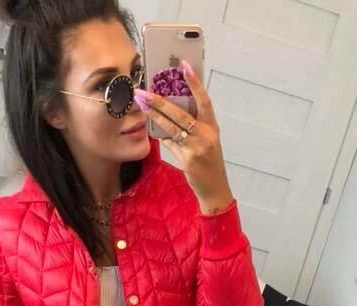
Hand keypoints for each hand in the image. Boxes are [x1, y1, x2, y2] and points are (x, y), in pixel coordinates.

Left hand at [134, 60, 233, 212]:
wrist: (215, 188)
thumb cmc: (209, 162)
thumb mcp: (206, 141)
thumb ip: (193, 127)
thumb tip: (171, 113)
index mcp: (212, 126)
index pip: (204, 100)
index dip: (195, 83)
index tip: (184, 66)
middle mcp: (206, 134)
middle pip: (180, 113)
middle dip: (160, 101)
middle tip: (145, 91)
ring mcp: (196, 147)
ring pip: (171, 127)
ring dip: (154, 115)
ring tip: (142, 104)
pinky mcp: (187, 159)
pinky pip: (169, 144)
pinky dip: (161, 136)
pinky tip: (152, 129)